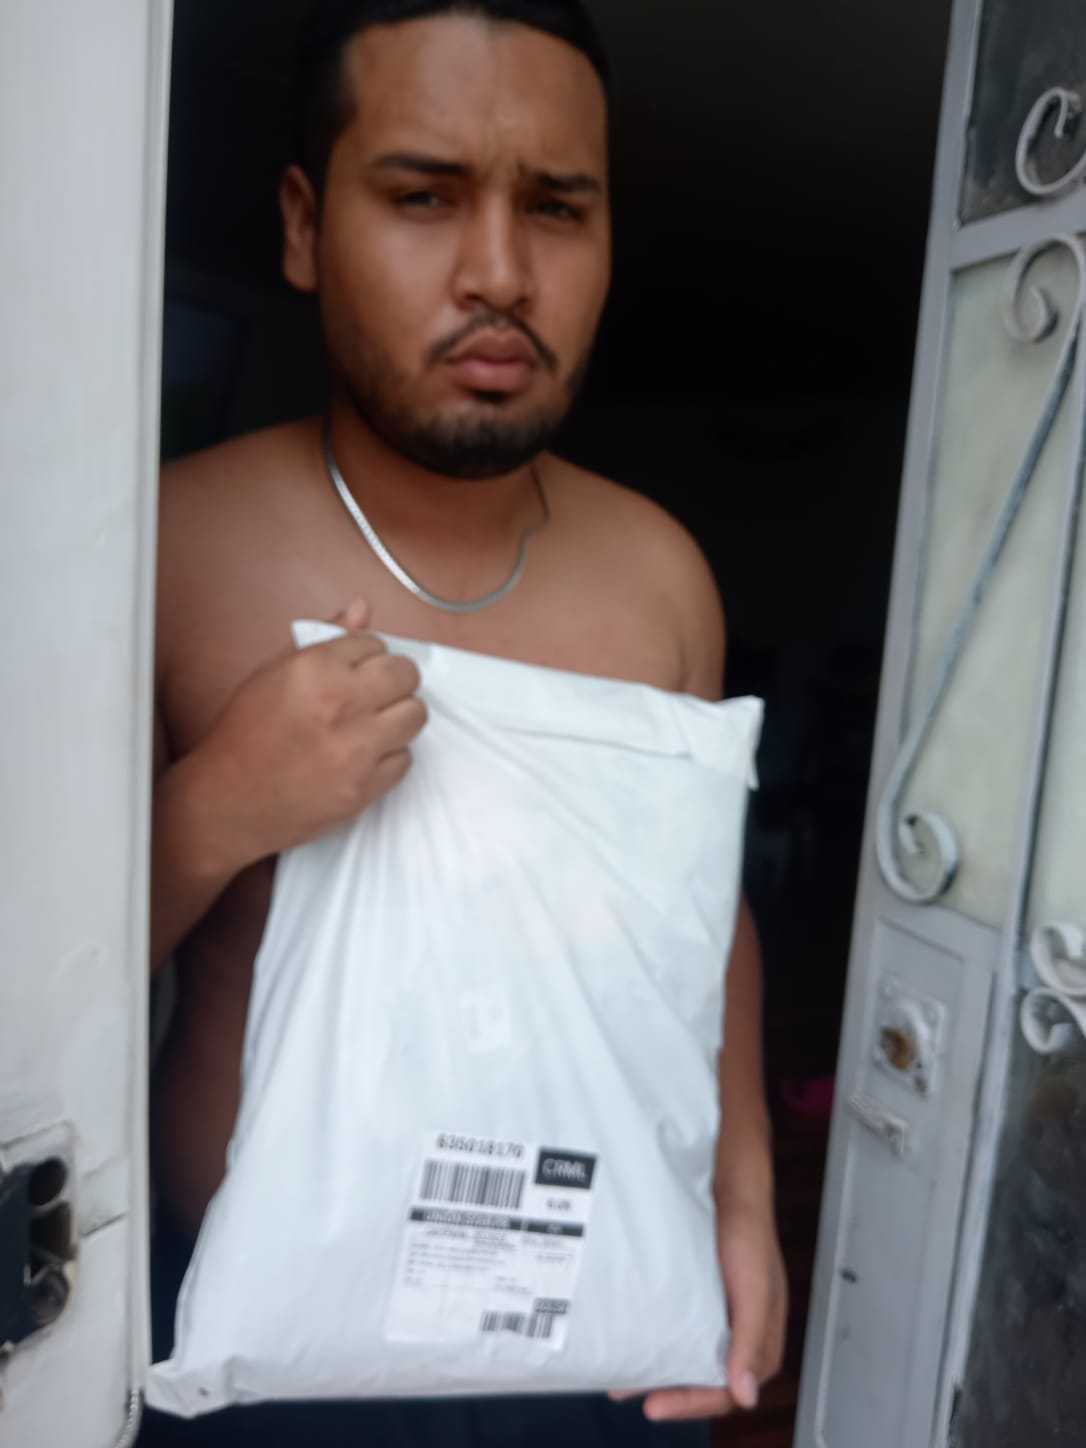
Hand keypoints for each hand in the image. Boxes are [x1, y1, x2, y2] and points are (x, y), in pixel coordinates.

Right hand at [188, 597, 426, 870]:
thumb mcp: (275, 672)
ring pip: (415, 715)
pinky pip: (405, 759)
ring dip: (399, 716)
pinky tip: (364, 755)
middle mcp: (341, 703)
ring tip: (374, 723)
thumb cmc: (247, 734)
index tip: (356, 669)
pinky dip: (390, 756)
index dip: (366, 656)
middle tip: (377, 693)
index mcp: (315, 668)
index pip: (375, 643)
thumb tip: (363, 607)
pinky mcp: (365, 786)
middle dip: (394, 679)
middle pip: (405, 675)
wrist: (231, 799)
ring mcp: (356, 748)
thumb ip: (326, 638)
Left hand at [610, 1196, 787, 1421]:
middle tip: (636, 1397)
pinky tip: (631, 1342)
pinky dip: (657, 1340)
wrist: (727, 1182)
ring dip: (660, 1372)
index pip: (729, 1388)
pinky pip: (677, 1327)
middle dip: (673, 1394)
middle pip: (706, 1379)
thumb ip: (751, 1338)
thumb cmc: (747, 1232)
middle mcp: (737, 1330)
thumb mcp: (754, 1286)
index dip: (696, 1402)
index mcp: (760, 1337)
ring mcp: (715, 1311)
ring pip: (689, 1355)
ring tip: (623, 1381)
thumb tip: (745, 1397)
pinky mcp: (695, 1293)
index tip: (658, 1405)